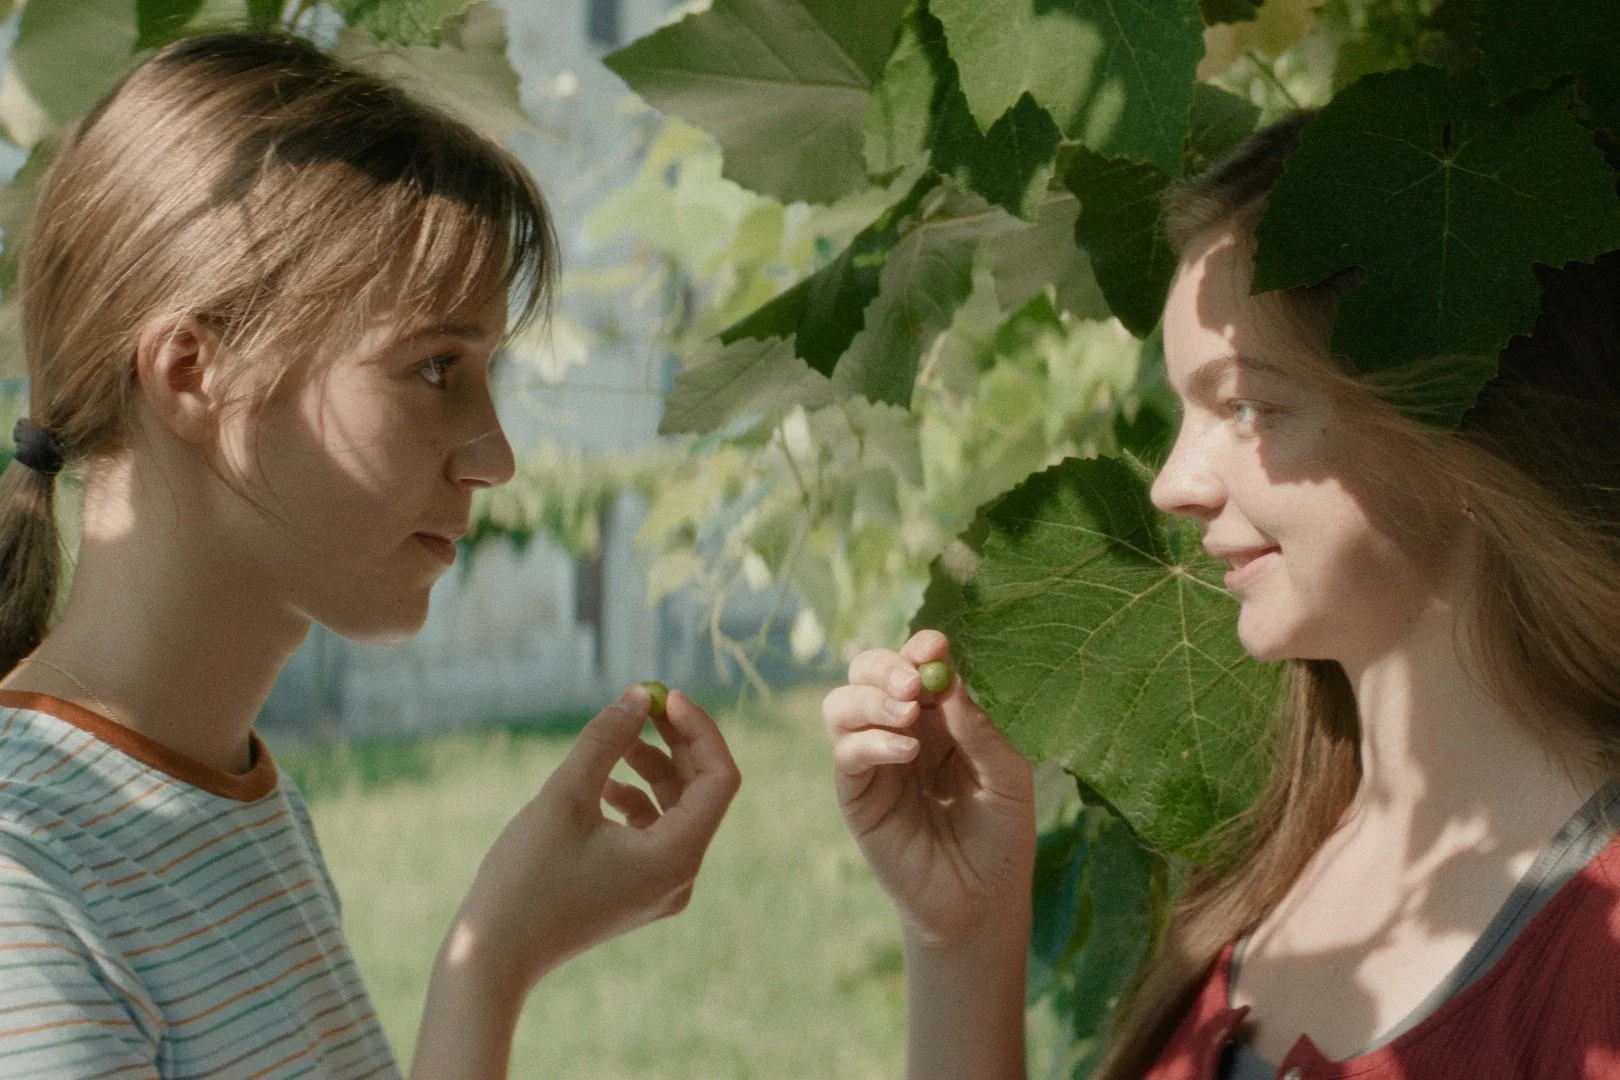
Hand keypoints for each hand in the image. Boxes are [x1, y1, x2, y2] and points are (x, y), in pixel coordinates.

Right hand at [444, 683, 740, 996]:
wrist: (494, 956)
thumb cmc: (526, 877)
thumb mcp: (564, 796)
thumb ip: (607, 740)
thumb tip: (640, 695)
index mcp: (676, 857)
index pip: (718, 779)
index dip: (698, 731)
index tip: (665, 697)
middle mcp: (680, 877)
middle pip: (701, 793)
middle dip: (675, 744)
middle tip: (644, 704)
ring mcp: (661, 889)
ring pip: (676, 811)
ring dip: (652, 768)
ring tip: (614, 741)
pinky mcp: (637, 892)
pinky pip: (654, 834)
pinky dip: (636, 800)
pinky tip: (601, 784)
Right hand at [822, 630, 1034, 947]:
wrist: (980, 902)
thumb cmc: (1001, 837)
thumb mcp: (1007, 778)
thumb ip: (978, 730)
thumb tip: (949, 682)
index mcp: (940, 717)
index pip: (917, 666)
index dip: (919, 647)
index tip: (934, 643)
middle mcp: (901, 729)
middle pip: (868, 674)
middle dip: (885, 667)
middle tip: (913, 682)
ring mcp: (874, 761)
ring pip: (843, 705)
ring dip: (871, 699)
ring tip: (908, 714)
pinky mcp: (857, 796)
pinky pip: (847, 754)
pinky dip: (871, 741)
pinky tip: (905, 750)